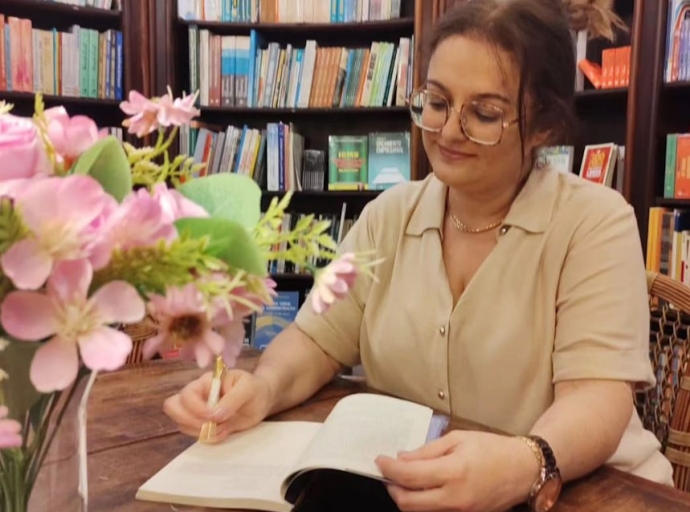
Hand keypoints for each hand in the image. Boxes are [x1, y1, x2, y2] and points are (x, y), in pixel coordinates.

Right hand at [163, 369, 272, 442]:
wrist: (261, 400)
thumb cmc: (254, 388)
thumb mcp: (248, 388)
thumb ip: (233, 399)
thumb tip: (216, 415)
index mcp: (206, 382)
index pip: (187, 394)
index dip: (195, 408)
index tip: (213, 416)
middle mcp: (197, 395)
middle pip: (172, 406)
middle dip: (188, 420)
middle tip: (210, 425)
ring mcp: (197, 411)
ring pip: (180, 423)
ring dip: (198, 431)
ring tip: (220, 430)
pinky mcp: (202, 424)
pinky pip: (192, 434)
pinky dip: (206, 437)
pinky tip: (222, 434)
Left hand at [375, 430, 539, 511]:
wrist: (523, 470)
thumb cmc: (492, 449)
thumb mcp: (458, 439)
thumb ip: (427, 451)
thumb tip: (402, 459)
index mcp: (453, 472)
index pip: (409, 476)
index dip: (388, 468)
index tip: (379, 460)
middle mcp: (455, 498)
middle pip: (408, 503)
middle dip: (392, 487)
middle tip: (388, 472)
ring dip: (405, 497)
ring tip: (404, 479)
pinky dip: (422, 503)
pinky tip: (422, 488)